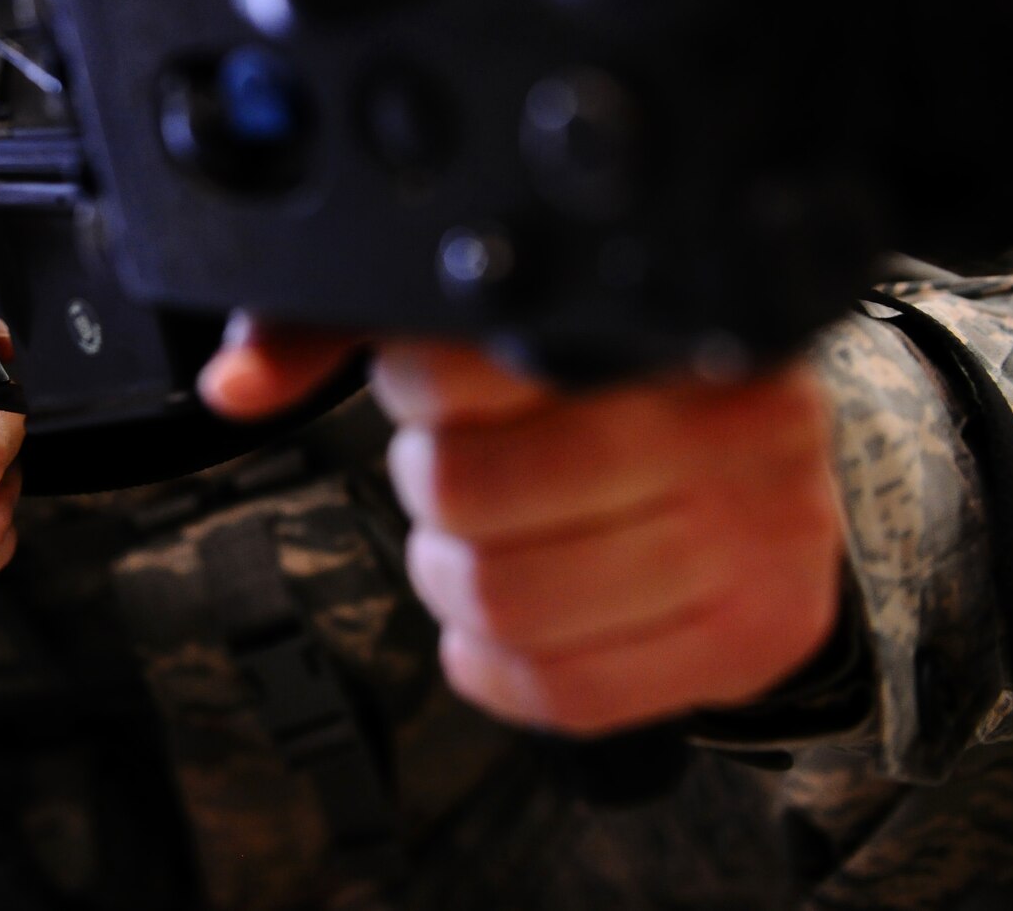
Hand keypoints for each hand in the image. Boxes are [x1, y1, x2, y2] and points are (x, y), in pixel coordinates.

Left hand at [201, 324, 845, 735]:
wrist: (777, 462)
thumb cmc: (624, 386)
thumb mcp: (505, 323)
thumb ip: (356, 328)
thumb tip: (235, 384)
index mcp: (658, 325)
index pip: (465, 370)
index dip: (415, 389)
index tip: (431, 386)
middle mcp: (728, 426)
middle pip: (470, 496)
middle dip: (427, 490)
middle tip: (450, 473)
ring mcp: (755, 537)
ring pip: (510, 600)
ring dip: (452, 582)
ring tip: (472, 545)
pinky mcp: (751, 635)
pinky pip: (567, 690)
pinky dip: (495, 668)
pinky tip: (498, 622)